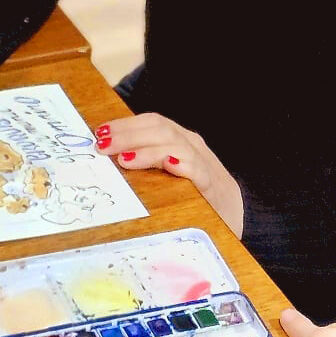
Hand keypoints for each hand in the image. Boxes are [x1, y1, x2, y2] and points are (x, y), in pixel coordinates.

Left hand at [95, 114, 243, 233]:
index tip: (100, 132)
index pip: (153, 122)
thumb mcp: (171, 173)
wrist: (236, 214)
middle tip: (103, 144)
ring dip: (147, 150)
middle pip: (160, 129)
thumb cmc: (197, 194)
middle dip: (129, 134)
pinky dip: (181, 164)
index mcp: (182, 141)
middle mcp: (193, 146)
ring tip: (123, 159)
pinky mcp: (212, 185)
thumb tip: (110, 159)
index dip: (126, 124)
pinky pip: (196, 169)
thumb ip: (148, 163)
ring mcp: (204, 163)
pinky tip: (167, 165)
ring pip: (175, 144)